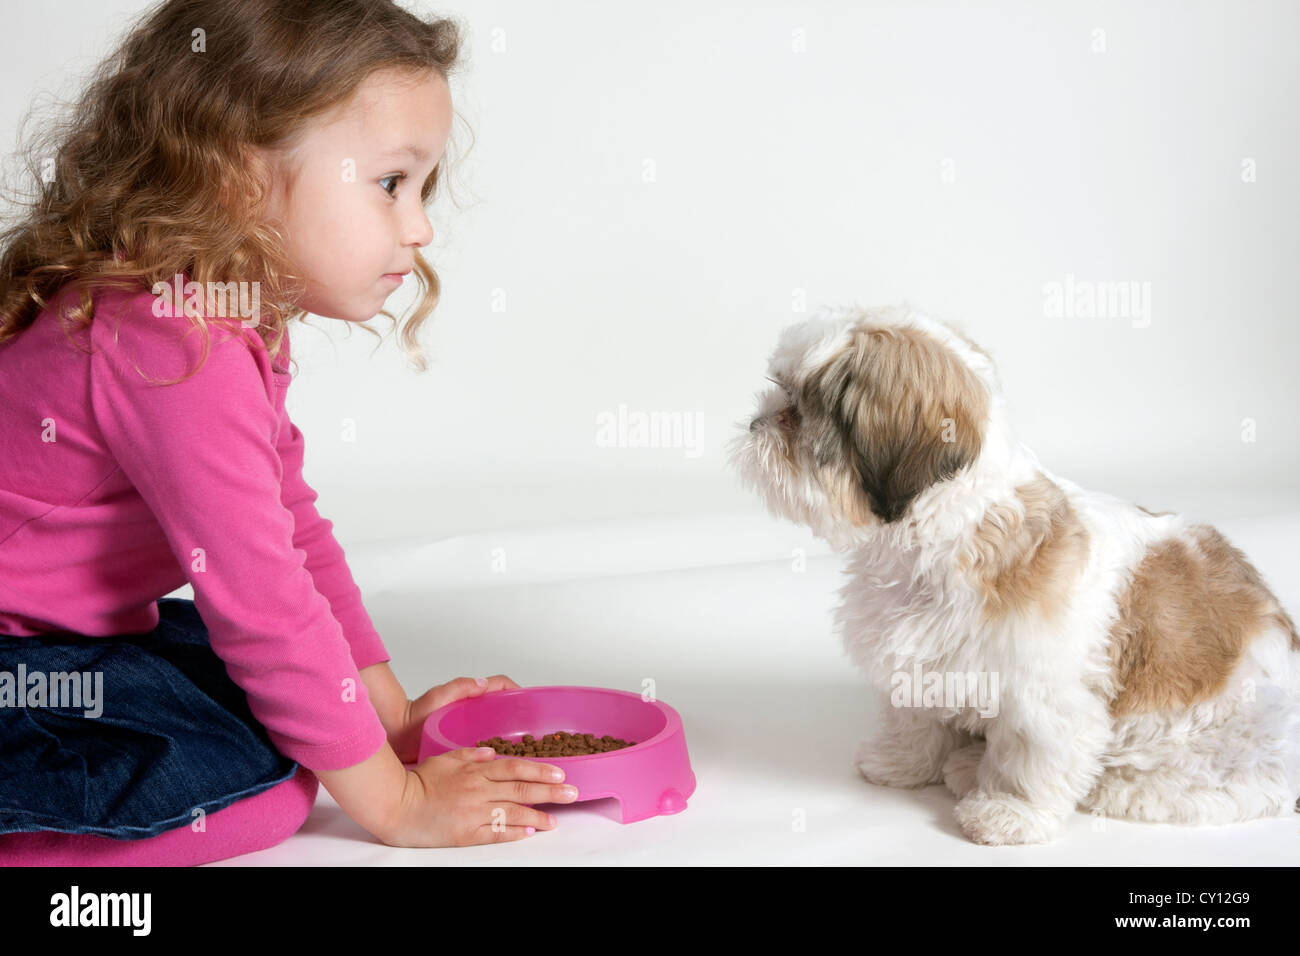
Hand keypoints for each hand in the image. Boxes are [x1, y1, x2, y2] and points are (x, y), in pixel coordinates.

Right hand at [381, 748, 577, 847]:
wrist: (396, 806)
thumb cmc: (418, 782)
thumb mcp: (445, 758)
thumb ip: (470, 753)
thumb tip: (492, 752)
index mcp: (475, 769)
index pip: (515, 767)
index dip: (540, 769)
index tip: (560, 772)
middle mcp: (478, 790)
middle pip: (521, 789)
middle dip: (550, 791)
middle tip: (572, 793)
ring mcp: (473, 812)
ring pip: (513, 812)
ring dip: (537, 816)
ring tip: (555, 819)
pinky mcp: (466, 833)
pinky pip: (495, 832)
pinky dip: (514, 832)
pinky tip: (529, 832)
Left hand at [388, 674, 520, 763]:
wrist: (396, 736)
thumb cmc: (414, 715)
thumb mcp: (437, 697)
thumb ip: (458, 688)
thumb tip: (483, 683)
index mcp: (470, 695)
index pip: (501, 686)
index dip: (517, 691)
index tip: (530, 701)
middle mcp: (473, 710)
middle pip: (505, 708)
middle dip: (521, 716)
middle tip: (534, 729)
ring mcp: (470, 727)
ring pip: (499, 728)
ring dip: (512, 735)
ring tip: (525, 748)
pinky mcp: (465, 743)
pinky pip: (487, 745)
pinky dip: (499, 751)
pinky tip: (504, 762)